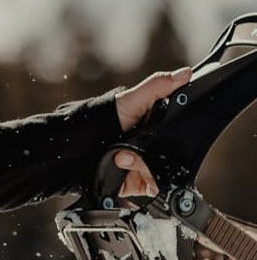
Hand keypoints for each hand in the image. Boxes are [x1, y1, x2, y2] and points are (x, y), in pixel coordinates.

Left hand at [111, 65, 191, 199]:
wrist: (74, 150)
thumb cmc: (101, 119)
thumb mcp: (130, 99)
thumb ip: (157, 87)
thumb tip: (185, 73)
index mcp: (155, 126)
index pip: (181, 130)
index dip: (179, 133)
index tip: (155, 130)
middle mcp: (153, 146)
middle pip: (174, 155)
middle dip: (153, 154)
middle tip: (129, 148)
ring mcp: (146, 165)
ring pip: (164, 171)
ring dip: (143, 165)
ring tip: (122, 158)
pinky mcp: (139, 182)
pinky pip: (154, 186)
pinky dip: (145, 180)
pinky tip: (128, 171)